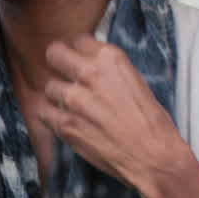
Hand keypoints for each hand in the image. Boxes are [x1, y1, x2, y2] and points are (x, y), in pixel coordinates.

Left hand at [40, 35, 198, 197]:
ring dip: (58, 96)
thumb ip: (109, 70)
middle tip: (65, 75)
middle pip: (54, 53)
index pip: (79, 40)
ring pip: (49, 86)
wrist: (154, 158)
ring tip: (74, 108)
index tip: (81, 61)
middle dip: (58, 63)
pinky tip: (67, 123)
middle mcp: (89, 73)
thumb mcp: (135, 82)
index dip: (79, 52)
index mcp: (111, 58)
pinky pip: (44, 112)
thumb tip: (91, 65)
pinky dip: (52, 117)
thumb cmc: (152, 122)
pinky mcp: (65, 124)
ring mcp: (74, 99)